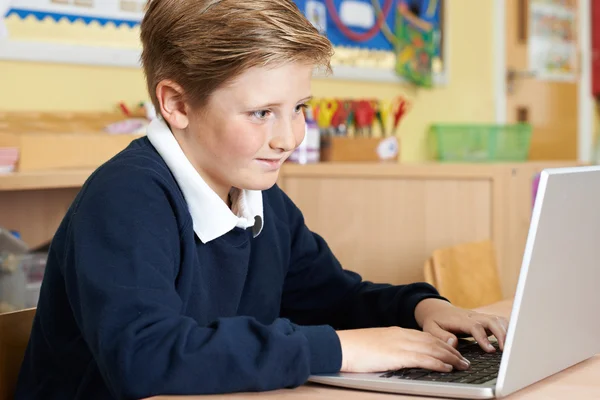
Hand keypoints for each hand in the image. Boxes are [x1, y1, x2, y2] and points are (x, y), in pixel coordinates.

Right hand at [336, 327, 470, 372]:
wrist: (341, 346)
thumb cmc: (354, 349)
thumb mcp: (376, 346)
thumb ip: (390, 349)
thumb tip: (399, 358)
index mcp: (396, 332)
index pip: (425, 337)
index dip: (442, 344)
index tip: (453, 351)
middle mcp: (402, 335)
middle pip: (434, 341)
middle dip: (451, 351)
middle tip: (464, 360)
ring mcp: (400, 344)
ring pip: (433, 349)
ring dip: (450, 357)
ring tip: (462, 365)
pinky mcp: (397, 355)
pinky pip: (423, 358)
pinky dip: (438, 362)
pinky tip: (447, 368)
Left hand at [414, 298, 508, 352]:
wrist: (437, 309)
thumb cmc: (434, 321)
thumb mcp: (430, 328)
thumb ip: (441, 336)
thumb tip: (453, 343)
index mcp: (460, 320)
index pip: (475, 326)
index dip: (483, 338)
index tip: (490, 350)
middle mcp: (472, 316)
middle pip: (491, 320)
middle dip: (501, 334)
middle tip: (506, 350)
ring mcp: (479, 317)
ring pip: (497, 319)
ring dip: (506, 331)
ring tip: (510, 347)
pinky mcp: (483, 320)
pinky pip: (498, 321)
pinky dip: (506, 329)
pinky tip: (509, 341)